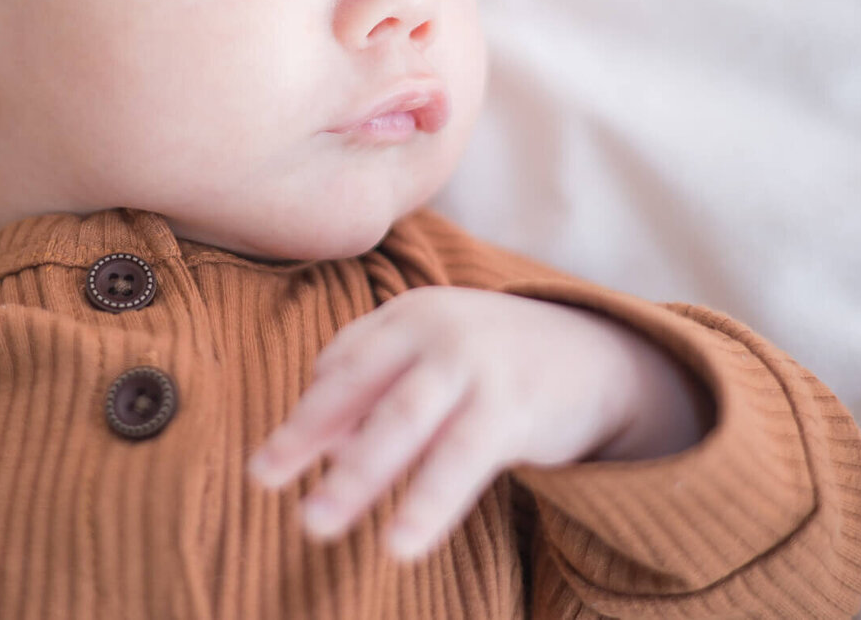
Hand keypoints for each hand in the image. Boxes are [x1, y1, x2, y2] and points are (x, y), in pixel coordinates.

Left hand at [246, 286, 709, 559]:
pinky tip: (398, 545)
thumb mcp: (431, 363)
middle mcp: (434, 329)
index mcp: (407, 315)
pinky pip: (459, 462)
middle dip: (305, 435)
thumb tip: (315, 450)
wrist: (600, 358)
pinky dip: (425, 504)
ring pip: (401, 423)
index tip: (274, 463)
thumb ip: (375, 395)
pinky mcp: (511, 407)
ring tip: (315, 524)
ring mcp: (473, 364)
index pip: (342, 364)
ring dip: (355, 476)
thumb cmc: (494, 366)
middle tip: (260, 480)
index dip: (310, 414)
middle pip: (356, 386)